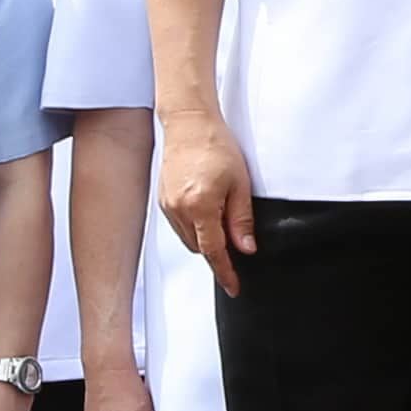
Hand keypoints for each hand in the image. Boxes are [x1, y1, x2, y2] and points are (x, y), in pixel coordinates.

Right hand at [160, 110, 261, 297]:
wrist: (190, 123)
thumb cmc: (215, 145)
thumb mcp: (240, 183)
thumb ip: (242, 220)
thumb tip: (246, 248)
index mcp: (201, 206)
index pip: (214, 252)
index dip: (226, 273)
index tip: (234, 287)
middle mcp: (179, 209)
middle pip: (201, 248)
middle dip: (218, 249)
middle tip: (235, 231)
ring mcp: (168, 205)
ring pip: (189, 239)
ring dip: (206, 237)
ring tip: (220, 210)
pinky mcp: (163, 200)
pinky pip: (180, 225)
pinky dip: (194, 225)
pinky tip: (206, 206)